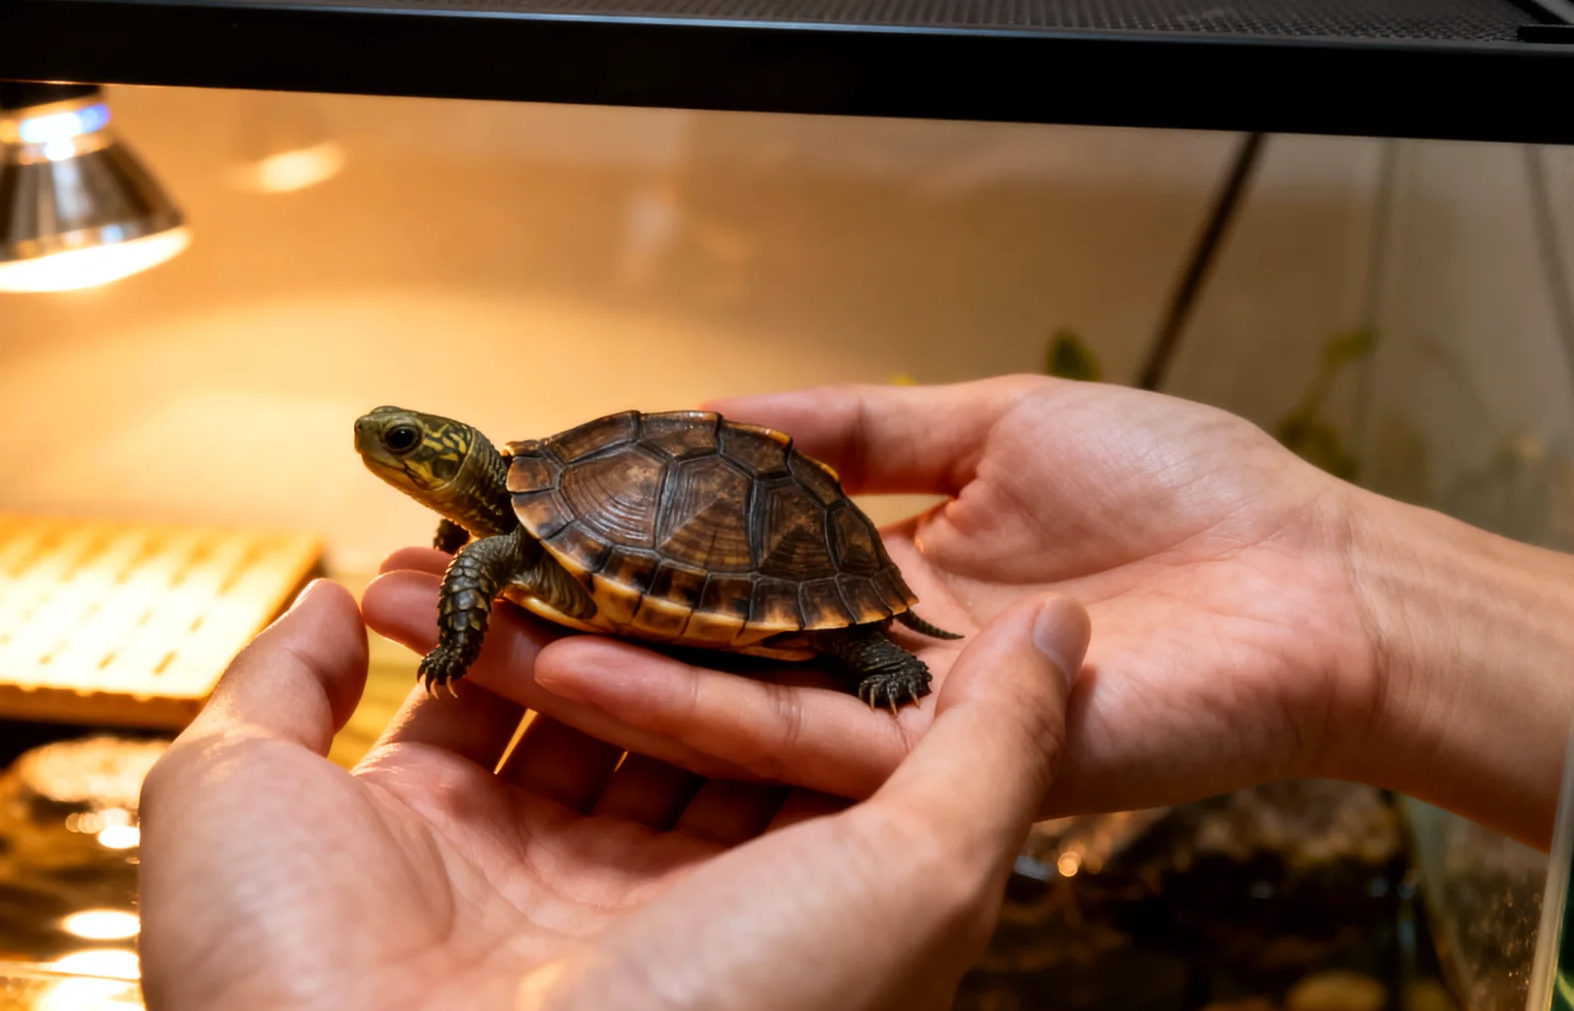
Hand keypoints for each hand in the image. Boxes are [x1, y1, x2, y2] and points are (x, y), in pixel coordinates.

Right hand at [139, 578, 1089, 1010]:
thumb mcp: (913, 880)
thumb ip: (994, 748)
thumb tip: (1064, 631)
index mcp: (759, 895)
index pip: (783, 716)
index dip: (781, 609)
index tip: (776, 509)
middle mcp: (633, 881)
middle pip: (649, 690)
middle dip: (637, 584)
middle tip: (637, 481)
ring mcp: (504, 861)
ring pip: (526, 682)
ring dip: (514, 585)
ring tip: (517, 492)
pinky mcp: (395, 830)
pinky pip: (411, 702)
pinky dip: (401, 625)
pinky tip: (410, 555)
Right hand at [364, 377, 1381, 823]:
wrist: (1309, 586)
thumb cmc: (1182, 497)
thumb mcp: (992, 420)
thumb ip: (855, 426)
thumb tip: (720, 407)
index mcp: (874, 583)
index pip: (708, 564)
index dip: (608, 539)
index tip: (507, 509)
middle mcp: (862, 667)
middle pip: (680, 645)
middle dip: (553, 614)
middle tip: (429, 580)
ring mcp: (886, 732)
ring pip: (699, 705)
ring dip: (576, 670)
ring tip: (455, 634)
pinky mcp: (918, 779)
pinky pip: (775, 740)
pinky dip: (672, 704)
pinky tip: (572, 674)